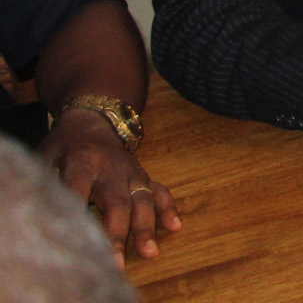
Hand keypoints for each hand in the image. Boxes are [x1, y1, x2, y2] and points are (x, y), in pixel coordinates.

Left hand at [40, 110, 180, 264]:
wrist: (94, 120)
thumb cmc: (65, 145)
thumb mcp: (47, 155)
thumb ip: (47, 179)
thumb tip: (47, 209)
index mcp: (83, 161)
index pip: (78, 187)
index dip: (76, 206)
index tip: (75, 235)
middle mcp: (111, 168)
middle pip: (116, 203)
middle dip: (118, 234)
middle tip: (115, 263)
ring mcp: (131, 172)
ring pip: (142, 201)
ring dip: (146, 228)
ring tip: (150, 252)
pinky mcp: (143, 175)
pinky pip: (159, 191)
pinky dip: (168, 208)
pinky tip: (175, 227)